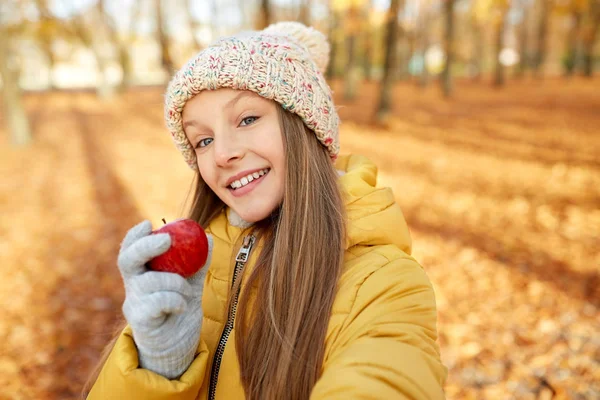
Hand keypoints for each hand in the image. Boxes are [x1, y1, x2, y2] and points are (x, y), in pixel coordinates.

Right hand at [117, 220, 211, 378]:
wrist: (177, 346)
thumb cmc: (179, 310)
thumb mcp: (191, 284)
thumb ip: (197, 264)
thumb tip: (208, 238)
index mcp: (142, 273)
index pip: (130, 249)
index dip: (135, 236)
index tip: (149, 224)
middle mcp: (133, 286)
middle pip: (127, 260)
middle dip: (145, 246)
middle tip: (166, 240)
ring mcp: (134, 303)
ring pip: (151, 281)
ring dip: (176, 282)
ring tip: (186, 293)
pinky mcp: (140, 320)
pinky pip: (157, 301)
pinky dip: (175, 300)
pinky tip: (181, 307)